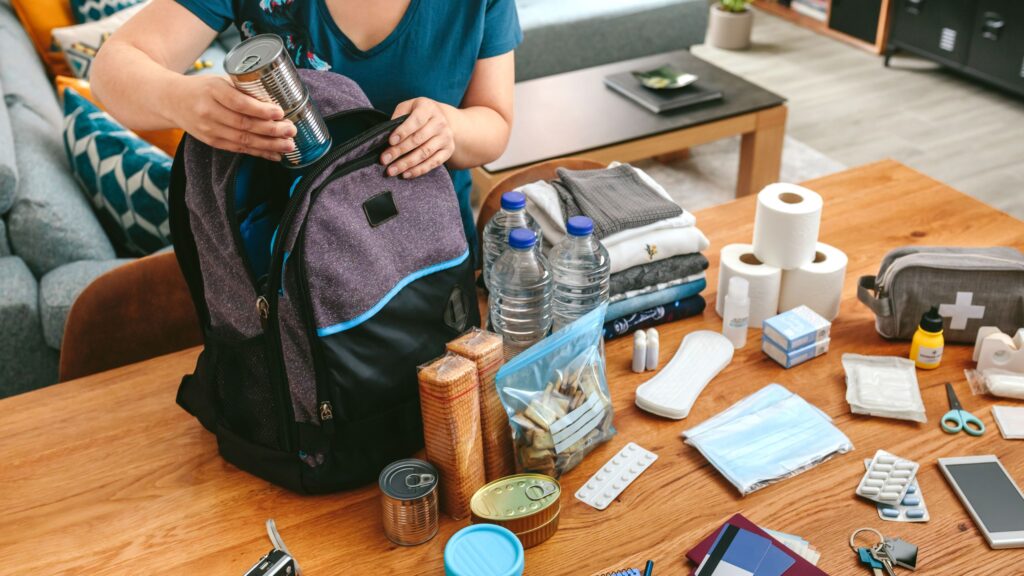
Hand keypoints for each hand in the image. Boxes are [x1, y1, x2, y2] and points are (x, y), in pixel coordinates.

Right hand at [168, 75, 296, 160]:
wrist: (171, 100)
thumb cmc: (202, 88)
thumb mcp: (218, 80)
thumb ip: (242, 88)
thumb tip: (275, 97)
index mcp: (212, 91)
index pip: (239, 103)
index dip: (261, 110)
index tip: (280, 112)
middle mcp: (209, 111)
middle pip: (244, 124)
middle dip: (271, 130)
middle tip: (291, 130)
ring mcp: (209, 129)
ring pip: (243, 140)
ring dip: (269, 145)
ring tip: (289, 145)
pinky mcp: (212, 141)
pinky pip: (238, 149)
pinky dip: (259, 153)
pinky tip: (275, 154)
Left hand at [381, 97, 455, 178]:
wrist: (443, 119)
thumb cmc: (418, 113)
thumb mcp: (408, 107)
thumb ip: (398, 116)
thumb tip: (386, 134)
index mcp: (428, 108)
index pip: (416, 121)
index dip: (403, 132)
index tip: (390, 142)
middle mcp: (440, 122)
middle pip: (418, 139)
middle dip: (399, 151)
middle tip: (384, 160)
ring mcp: (445, 137)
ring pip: (425, 153)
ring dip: (407, 164)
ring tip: (392, 170)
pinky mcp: (448, 150)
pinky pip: (433, 163)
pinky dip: (418, 170)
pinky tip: (406, 174)